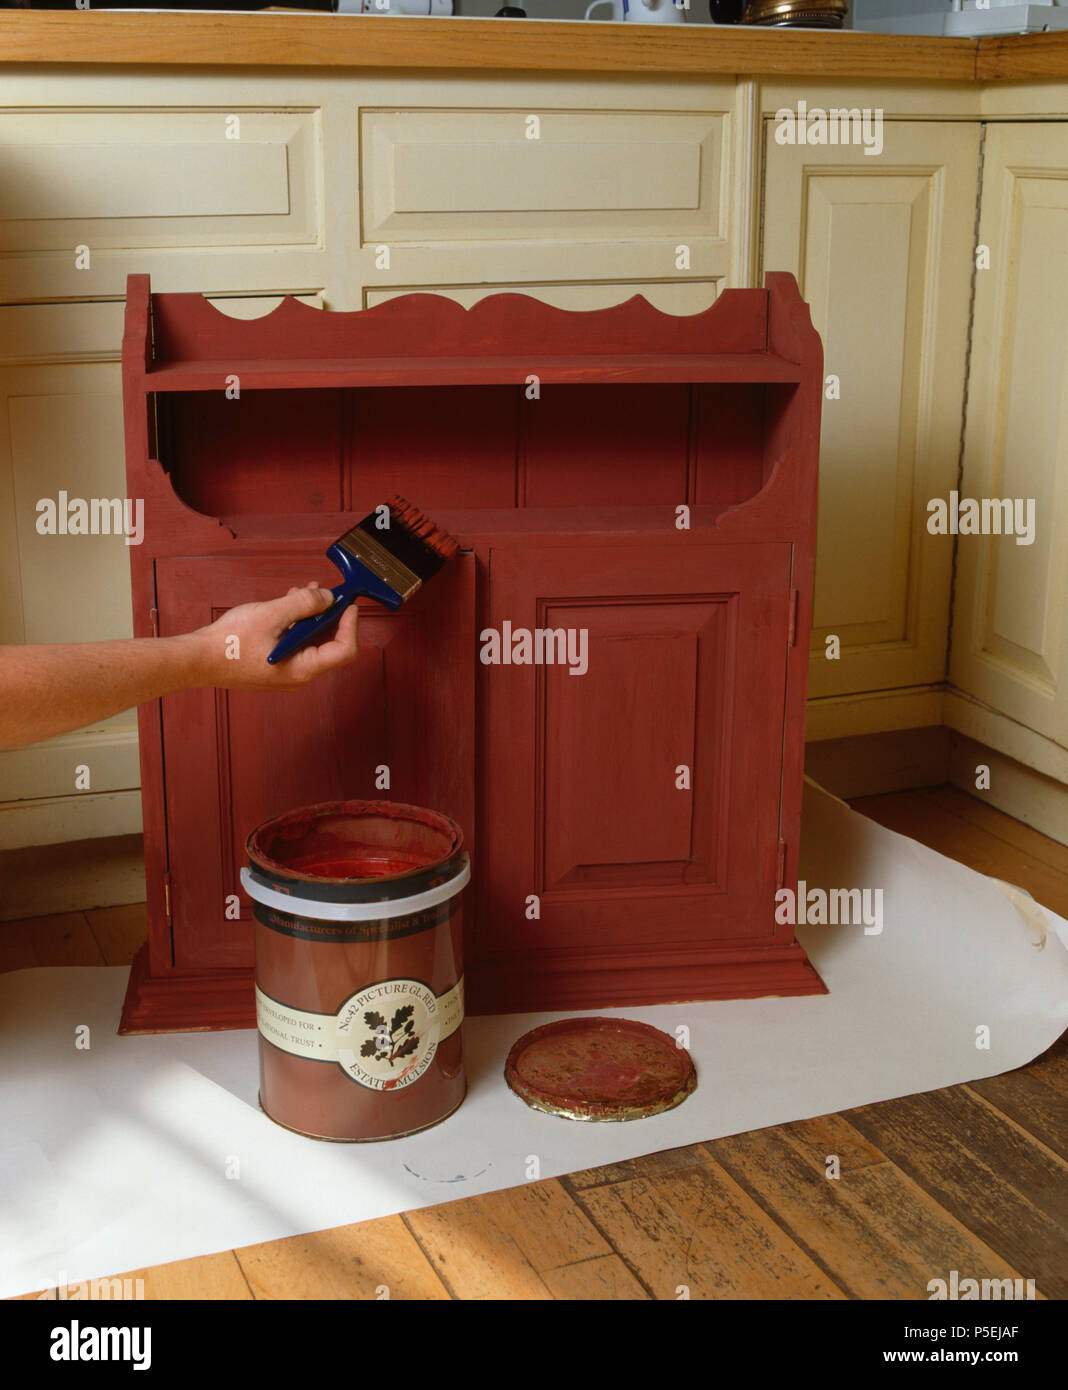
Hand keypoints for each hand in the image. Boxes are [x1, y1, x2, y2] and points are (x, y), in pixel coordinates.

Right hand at [187, 583, 358, 689]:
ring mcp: (286, 672)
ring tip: (307, 591)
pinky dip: (297, 624)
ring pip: (311, 642)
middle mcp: (298, 675)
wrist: (196, 660)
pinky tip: (289, 604)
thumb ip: (303, 604)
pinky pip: (295, 644)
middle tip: (329, 592)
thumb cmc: (228, 644)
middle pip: (329, 645)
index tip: (348, 603)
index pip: (344, 650)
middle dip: (330, 615)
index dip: (350, 625)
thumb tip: (327, 598)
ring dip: (312, 616)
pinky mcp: (275, 665)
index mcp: (302, 669)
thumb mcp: (271, 615)